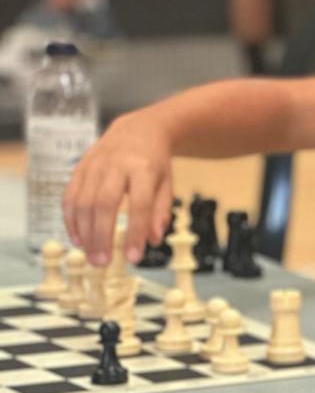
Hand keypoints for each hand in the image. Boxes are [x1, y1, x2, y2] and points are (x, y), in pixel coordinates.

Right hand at [61, 110, 174, 266]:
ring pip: (83, 202)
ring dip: (84, 233)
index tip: (134, 257)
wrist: (138, 130)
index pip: (139, 205)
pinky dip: (70, 220)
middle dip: (102, 236)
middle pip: (104, 204)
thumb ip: (161, 211)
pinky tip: (77, 239)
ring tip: (91, 256)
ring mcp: (94, 165)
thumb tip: (152, 240)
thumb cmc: (155, 162)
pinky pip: (69, 196)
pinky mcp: (79, 167)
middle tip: (102, 263)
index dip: (135, 233)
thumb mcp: (167, 183)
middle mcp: (116, 165)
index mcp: (143, 168)